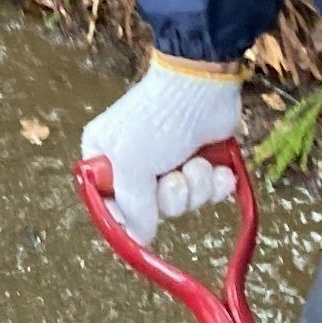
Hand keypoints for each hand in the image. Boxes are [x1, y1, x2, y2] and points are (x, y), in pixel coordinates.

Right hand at [79, 54, 242, 243]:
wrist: (203, 83)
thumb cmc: (159, 118)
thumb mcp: (131, 164)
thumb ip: (131, 207)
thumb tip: (139, 238)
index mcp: (104, 156)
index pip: (108, 204)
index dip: (127, 216)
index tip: (142, 218)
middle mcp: (134, 161)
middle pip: (151, 209)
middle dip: (171, 196)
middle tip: (173, 175)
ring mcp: (168, 161)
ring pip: (183, 203)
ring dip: (195, 186)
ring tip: (196, 161)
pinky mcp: (199, 159)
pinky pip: (208, 193)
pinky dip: (216, 182)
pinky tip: (217, 166)